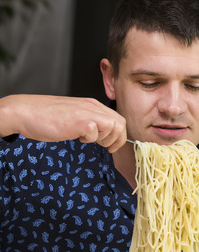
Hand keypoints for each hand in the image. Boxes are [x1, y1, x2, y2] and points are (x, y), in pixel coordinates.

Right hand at [0, 94, 125, 152]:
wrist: (26, 112)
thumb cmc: (47, 117)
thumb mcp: (75, 116)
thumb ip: (89, 121)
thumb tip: (102, 135)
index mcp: (92, 105)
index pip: (119, 119)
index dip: (119, 136)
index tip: (110, 146)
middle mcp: (92, 106)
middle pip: (121, 123)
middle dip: (116, 139)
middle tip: (103, 146)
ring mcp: (86, 112)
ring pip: (113, 126)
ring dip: (105, 139)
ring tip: (88, 140)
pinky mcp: (78, 121)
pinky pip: (95, 132)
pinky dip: (90, 139)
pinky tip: (77, 138)